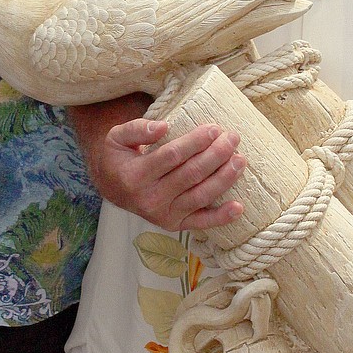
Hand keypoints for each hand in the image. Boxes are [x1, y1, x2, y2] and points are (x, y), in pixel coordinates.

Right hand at [96, 117, 246, 231]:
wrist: (111, 188)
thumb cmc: (119, 157)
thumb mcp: (117, 137)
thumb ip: (138, 129)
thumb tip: (163, 127)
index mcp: (135, 176)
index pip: (172, 156)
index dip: (195, 142)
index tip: (214, 128)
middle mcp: (149, 199)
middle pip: (191, 175)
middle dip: (216, 155)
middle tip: (232, 138)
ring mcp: (163, 215)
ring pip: (200, 196)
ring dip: (224, 178)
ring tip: (240, 160)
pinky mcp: (174, 225)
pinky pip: (201, 223)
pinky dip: (221, 217)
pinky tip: (238, 207)